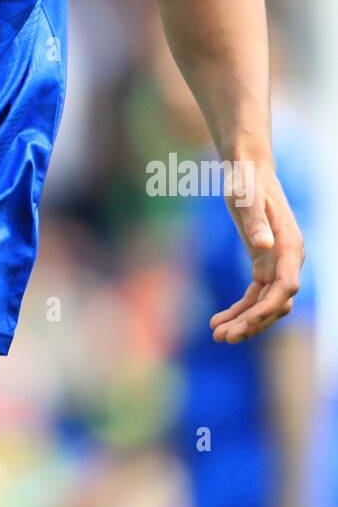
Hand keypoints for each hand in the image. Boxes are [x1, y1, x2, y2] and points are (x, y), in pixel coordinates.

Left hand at [210, 155, 304, 343]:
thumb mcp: (245, 196)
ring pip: (265, 303)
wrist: (247, 168)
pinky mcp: (264, 263)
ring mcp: (277, 262)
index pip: (286, 286)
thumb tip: (264, 246)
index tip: (244, 324)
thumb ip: (255, 220)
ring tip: (216, 334)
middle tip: (223, 338)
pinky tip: (219, 320)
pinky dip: (240, 308)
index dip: (267, 309)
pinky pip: (255, 295)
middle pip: (276, 302)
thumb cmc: (246, 179)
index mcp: (289, 244)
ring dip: (244, 321)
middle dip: (252, 322)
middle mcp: (288, 258)